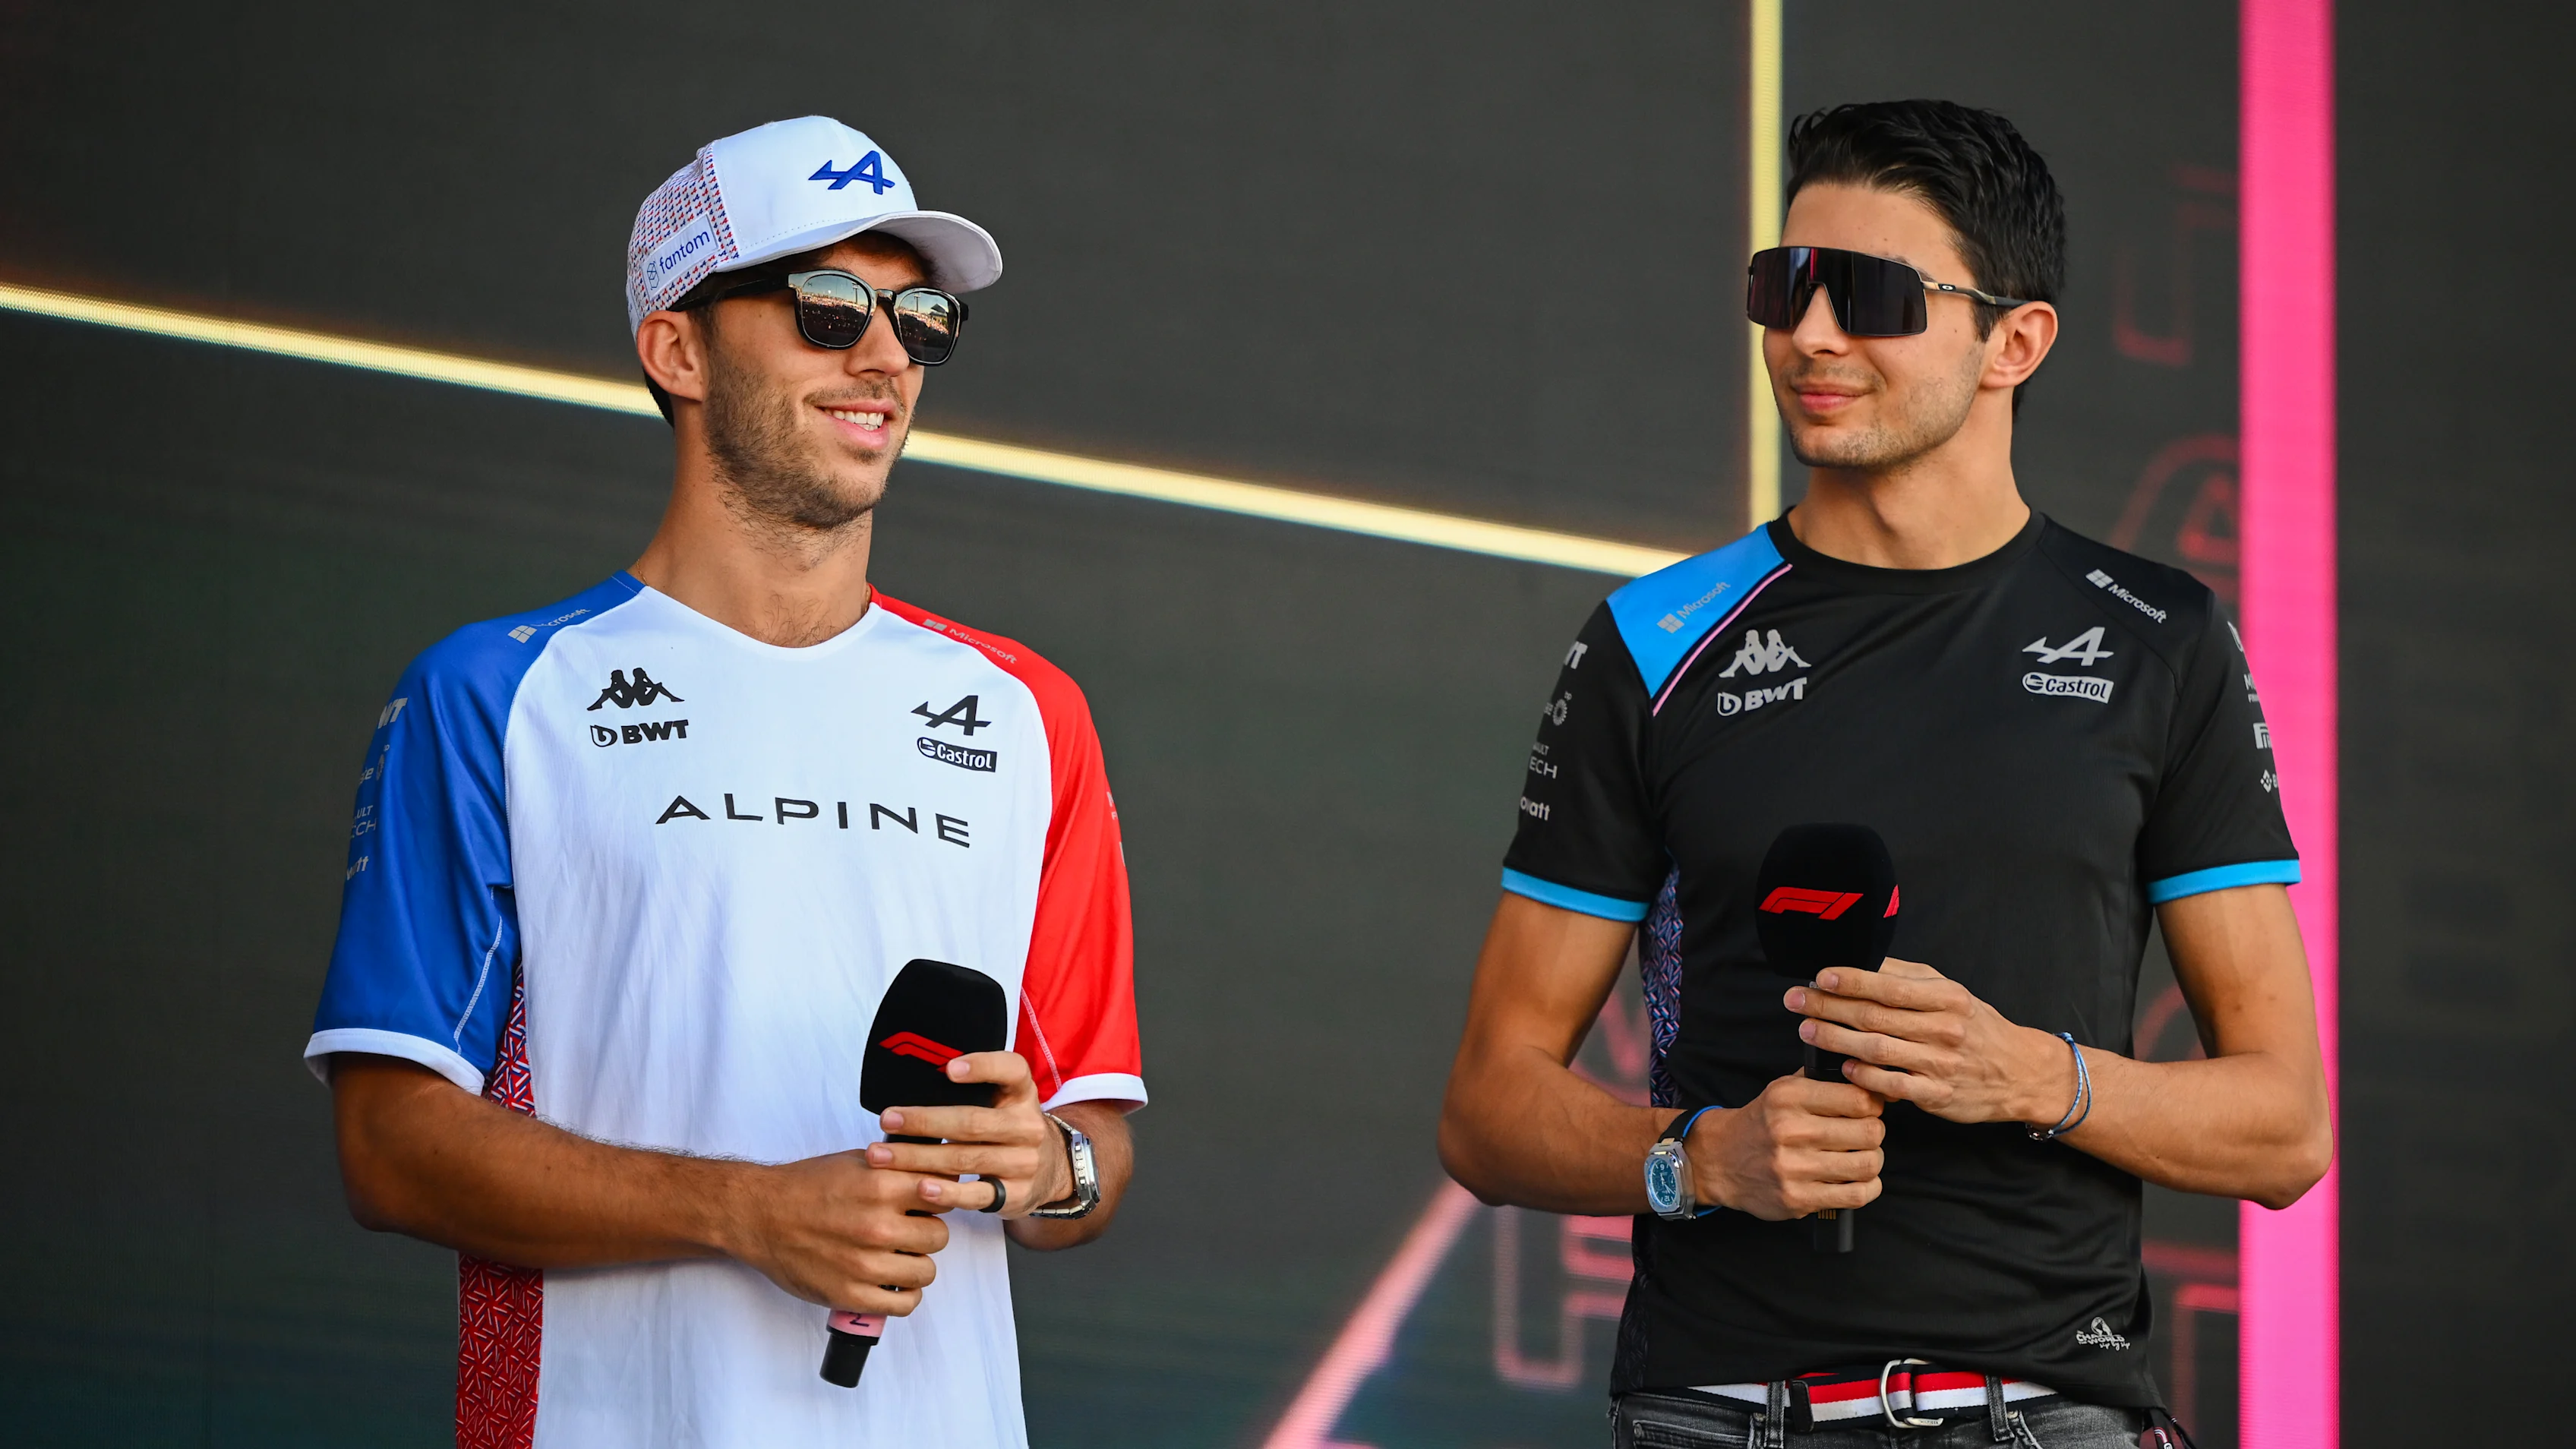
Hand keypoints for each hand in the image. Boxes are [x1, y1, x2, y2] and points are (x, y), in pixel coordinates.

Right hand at [725, 1148, 950, 1315]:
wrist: (759, 1214)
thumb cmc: (805, 1186)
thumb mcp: (857, 1161)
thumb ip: (898, 1168)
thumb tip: (939, 1175)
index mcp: (882, 1187)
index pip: (942, 1196)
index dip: (935, 1200)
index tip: (924, 1204)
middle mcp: (877, 1226)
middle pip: (939, 1236)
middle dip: (926, 1232)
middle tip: (907, 1231)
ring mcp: (865, 1264)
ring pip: (926, 1271)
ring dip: (916, 1264)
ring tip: (897, 1256)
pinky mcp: (851, 1294)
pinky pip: (904, 1304)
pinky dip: (904, 1295)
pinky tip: (892, 1282)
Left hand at [866, 1051, 1068, 1216]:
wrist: (1051, 1169)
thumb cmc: (1009, 1126)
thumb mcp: (1005, 1100)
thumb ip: (975, 1088)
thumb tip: (918, 1077)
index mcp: (1023, 1093)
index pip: (1011, 1070)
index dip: (982, 1067)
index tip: (948, 1069)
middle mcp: (1028, 1126)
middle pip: (972, 1122)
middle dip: (924, 1122)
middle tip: (888, 1119)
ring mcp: (1024, 1163)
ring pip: (965, 1159)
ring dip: (919, 1157)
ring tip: (883, 1156)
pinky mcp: (1015, 1195)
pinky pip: (977, 1195)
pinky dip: (947, 1192)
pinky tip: (921, 1187)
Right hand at [1690, 1074, 1884, 1219]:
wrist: (1720, 1160)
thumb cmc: (1762, 1123)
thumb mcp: (1783, 1088)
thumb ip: (1822, 1080)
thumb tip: (1870, 1077)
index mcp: (1788, 1097)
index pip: (1859, 1098)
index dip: (1873, 1104)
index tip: (1869, 1108)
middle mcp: (1789, 1131)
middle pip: (1869, 1132)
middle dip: (1874, 1132)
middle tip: (1865, 1133)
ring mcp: (1793, 1168)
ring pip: (1866, 1164)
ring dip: (1872, 1160)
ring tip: (1861, 1156)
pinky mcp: (1798, 1199)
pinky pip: (1856, 1196)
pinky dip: (1868, 1187)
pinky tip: (1860, 1179)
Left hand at [1787, 959, 2078, 1127]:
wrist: (2020, 1072)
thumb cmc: (1977, 1027)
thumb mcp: (1952, 993)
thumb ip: (1908, 978)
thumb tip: (1862, 959)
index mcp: (1946, 997)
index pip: (1889, 986)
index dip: (1849, 980)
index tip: (1818, 977)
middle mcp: (1944, 1028)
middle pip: (1874, 1016)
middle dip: (1828, 1007)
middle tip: (1795, 1001)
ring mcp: (1940, 1063)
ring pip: (1877, 1049)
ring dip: (1836, 1038)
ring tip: (1807, 1030)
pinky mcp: (1936, 1095)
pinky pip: (1891, 1084)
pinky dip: (1864, 1075)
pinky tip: (1843, 1066)